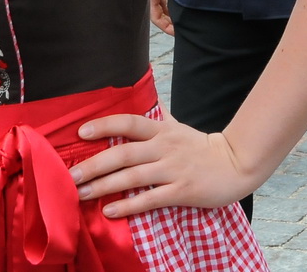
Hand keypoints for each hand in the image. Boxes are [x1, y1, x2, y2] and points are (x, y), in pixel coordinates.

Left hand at [70, 113, 261, 217]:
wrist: (236, 164)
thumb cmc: (201, 147)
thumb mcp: (178, 127)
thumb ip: (158, 116)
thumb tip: (141, 96)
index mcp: (163, 130)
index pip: (130, 122)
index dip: (105, 125)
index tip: (81, 131)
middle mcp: (165, 147)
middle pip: (124, 153)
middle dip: (95, 164)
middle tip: (71, 175)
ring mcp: (173, 169)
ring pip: (133, 177)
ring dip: (104, 186)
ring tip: (81, 194)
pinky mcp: (181, 191)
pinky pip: (150, 199)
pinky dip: (128, 205)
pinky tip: (110, 211)